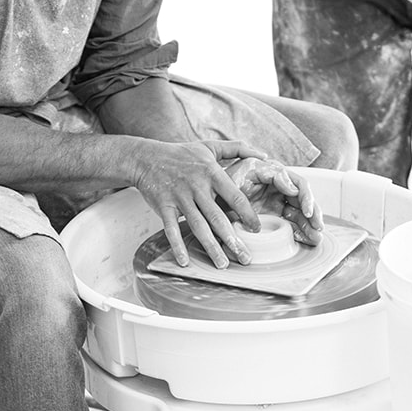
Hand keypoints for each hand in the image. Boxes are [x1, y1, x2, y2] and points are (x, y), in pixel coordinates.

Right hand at [126, 139, 273, 268]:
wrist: (146, 158)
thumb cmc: (181, 154)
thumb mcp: (210, 146)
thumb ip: (238, 148)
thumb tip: (265, 156)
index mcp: (212, 173)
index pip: (234, 196)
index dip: (247, 214)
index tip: (256, 230)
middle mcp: (197, 187)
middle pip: (218, 217)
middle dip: (232, 240)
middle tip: (245, 258)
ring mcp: (180, 197)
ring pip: (198, 226)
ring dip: (211, 247)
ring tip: (222, 264)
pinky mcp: (164, 206)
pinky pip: (171, 229)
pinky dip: (178, 246)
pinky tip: (185, 261)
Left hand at [222, 157, 323, 247]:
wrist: (204, 200)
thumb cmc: (220, 183)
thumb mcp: (241, 176)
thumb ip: (270, 176)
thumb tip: (293, 188)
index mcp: (271, 173)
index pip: (297, 183)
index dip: (306, 197)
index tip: (308, 211)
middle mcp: (278, 186)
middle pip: (303, 198)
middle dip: (313, 213)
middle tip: (318, 227)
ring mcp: (276, 201)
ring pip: (300, 212)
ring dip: (310, 224)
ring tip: (317, 238)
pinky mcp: (274, 215)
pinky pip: (292, 222)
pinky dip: (300, 231)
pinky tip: (307, 240)